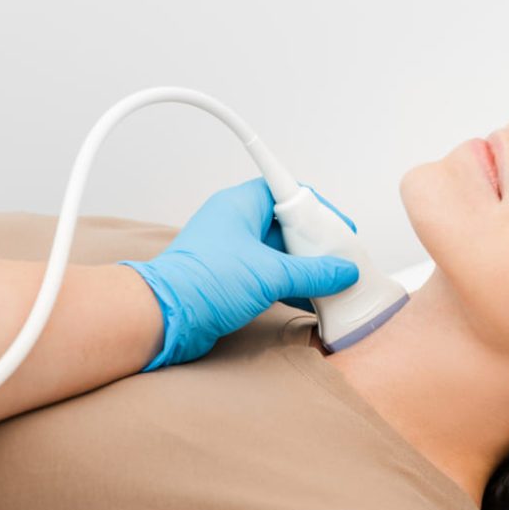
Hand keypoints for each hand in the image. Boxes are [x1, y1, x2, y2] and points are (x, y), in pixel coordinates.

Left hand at [119, 177, 358, 371]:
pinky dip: (292, 284)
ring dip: (305, 267)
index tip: (338, 225)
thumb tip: (343, 272)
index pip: (287, 191)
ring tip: (331, 280)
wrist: (165, 318)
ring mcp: (233, 252)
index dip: (316, 207)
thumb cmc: (203, 283)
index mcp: (240, 205)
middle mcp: (236, 224)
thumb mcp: (271, 274)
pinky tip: (312, 298)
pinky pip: (270, 274)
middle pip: (288, 225)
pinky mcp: (232, 278)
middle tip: (339, 258)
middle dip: (316, 243)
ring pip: (280, 252)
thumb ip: (314, 273)